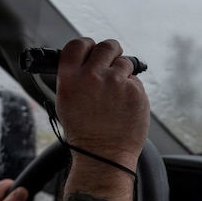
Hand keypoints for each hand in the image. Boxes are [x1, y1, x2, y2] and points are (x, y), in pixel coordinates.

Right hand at [55, 38, 150, 169]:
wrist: (103, 155)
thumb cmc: (84, 132)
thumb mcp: (66, 101)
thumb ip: (75, 77)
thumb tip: (86, 59)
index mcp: (70, 78)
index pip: (77, 44)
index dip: (87, 45)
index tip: (92, 49)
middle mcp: (92, 76)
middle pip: (107, 46)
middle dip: (111, 52)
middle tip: (111, 64)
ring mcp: (115, 82)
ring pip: (124, 63)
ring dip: (123, 73)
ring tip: (116, 95)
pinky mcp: (135, 91)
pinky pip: (135, 80)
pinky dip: (132, 90)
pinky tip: (124, 106)